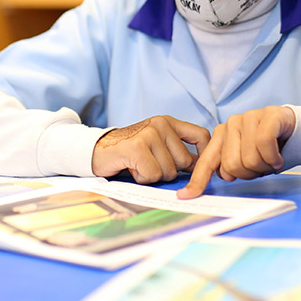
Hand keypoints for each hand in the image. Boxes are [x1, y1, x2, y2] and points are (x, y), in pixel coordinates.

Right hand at [91, 115, 210, 183]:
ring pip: (169, 171)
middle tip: (150, 165)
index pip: (201, 136)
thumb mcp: (156, 144)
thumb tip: (203, 168)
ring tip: (139, 165)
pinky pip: (153, 175)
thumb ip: (177, 150)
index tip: (199, 169)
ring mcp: (149, 135)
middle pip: (185, 162)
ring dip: (154, 176)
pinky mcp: (137, 148)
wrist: (96, 150)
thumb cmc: (129, 152)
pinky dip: (143, 178)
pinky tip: (132, 168)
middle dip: (170, 172)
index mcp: (168, 122)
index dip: (205, 155)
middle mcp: (160, 124)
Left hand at [178, 106, 295, 198]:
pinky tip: (279, 156)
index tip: (185, 196)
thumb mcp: (247, 161)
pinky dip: (274, 157)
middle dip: (250, 174)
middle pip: (232, 166)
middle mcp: (231, 124)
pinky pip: (264, 144)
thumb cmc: (272, 149)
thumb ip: (231, 168)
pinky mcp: (269, 115)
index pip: (206, 162)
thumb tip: (222, 176)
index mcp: (221, 136)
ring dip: (265, 166)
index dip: (197, 181)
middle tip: (262, 166)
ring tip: (271, 159)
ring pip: (250, 159)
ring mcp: (249, 117)